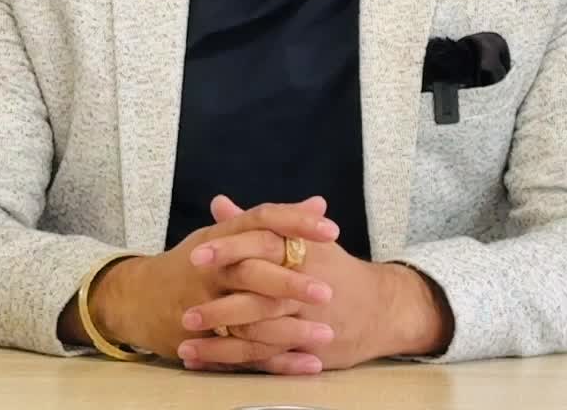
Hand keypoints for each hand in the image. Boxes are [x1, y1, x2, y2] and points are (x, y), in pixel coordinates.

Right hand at [64, 195, 340, 364]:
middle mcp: (210, 268)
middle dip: (290, 283)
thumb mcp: (227, 234)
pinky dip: (277, 361)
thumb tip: (320, 203)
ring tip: (325, 334)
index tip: (332, 229)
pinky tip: (308, 363)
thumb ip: (275, 223)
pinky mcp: (201, 339)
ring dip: (288, 330)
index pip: (260, 220)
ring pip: (248, 319)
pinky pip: (242, 353)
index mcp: (220, 236)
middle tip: (328, 292)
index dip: (295, 222)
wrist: (135, 298)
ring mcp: (202, 306)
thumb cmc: (193, 263)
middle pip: (252, 272)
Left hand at [174, 195, 451, 373]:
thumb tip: (219, 204)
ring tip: (186, 342)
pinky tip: (206, 363)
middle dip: (221, 306)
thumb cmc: (334, 270)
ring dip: (222, 342)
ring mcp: (307, 321)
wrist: (382, 308)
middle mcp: (304, 288)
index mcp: (301, 254)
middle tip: (185, 311)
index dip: (229, 251)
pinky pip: (268, 358)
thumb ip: (257, 224)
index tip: (196, 255)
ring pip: (260, 332)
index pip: (262, 247)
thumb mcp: (302, 240)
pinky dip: (236, 361)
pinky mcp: (308, 348)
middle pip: (259, 295)